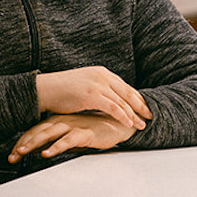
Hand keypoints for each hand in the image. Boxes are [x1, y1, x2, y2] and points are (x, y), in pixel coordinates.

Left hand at [9, 113, 135, 160]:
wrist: (118, 123)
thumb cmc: (94, 130)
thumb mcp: (72, 136)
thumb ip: (57, 141)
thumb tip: (40, 151)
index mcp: (58, 121)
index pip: (35, 130)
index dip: (22, 142)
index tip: (12, 156)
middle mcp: (62, 122)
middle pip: (38, 132)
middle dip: (23, 144)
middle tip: (12, 156)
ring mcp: (73, 126)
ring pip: (49, 133)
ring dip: (34, 143)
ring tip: (22, 152)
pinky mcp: (85, 133)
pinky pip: (68, 140)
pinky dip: (56, 146)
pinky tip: (47, 153)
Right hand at [34, 67, 151, 130]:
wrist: (45, 89)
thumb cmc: (62, 90)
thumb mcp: (84, 84)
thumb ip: (98, 89)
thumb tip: (109, 99)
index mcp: (101, 72)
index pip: (124, 86)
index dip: (136, 98)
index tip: (145, 107)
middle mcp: (102, 75)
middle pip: (128, 92)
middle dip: (141, 105)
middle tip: (150, 116)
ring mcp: (97, 84)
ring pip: (122, 101)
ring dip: (134, 114)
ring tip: (142, 124)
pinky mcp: (92, 95)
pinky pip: (113, 107)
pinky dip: (123, 116)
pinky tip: (129, 124)